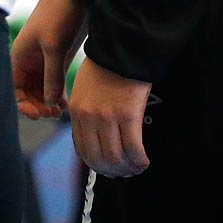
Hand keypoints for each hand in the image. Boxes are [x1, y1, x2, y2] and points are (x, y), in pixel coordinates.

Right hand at [11, 0, 85, 119]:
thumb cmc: (57, 15)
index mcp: (19, 56)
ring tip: (61, 111)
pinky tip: (66, 103)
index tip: (38, 114)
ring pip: (40, 90)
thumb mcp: (53, 46)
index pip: (14, 88)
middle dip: (37, 105)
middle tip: (53, 114)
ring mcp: (43, 62)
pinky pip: (53, 84)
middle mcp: (28, 62)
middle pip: (26, 93)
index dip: (22, 104)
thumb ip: (51, 76)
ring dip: (47, 102)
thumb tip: (48, 103)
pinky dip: (57, 95)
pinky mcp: (57, 60)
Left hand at [70, 57, 151, 177]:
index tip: (108, 169)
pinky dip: (140, 160)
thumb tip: (96, 136)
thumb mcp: (85, 89)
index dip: (96, 164)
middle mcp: (89, 117)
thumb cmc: (105, 68)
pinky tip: (145, 162)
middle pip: (98, 157)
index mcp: (77, 111)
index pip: (82, 149)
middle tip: (125, 173)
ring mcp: (107, 117)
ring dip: (128, 168)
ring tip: (137, 168)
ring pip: (116, 157)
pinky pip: (133, 148)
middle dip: (113, 171)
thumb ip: (87, 112)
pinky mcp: (128, 115)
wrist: (120, 49)